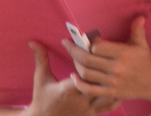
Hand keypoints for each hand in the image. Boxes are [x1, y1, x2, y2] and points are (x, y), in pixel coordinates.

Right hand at [0, 43, 120, 115]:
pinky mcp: (92, 114)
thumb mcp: (40, 78)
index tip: (92, 49)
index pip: (84, 73)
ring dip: (112, 83)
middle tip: (111, 57)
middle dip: (105, 70)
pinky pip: (108, 106)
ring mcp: (87, 109)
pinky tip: (117, 86)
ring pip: (107, 95)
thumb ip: (41, 59)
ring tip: (116, 70)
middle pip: (99, 83)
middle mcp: (80, 100)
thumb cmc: (42, 98)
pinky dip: (115, 97)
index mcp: (68, 89)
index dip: (90, 61)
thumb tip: (33, 42)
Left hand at [65, 17, 150, 102]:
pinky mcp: (110, 92)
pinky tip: (73, 76)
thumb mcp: (141, 44)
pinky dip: (79, 83)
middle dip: (74, 50)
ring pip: (86, 73)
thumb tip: (139, 17)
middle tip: (66, 43)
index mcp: (123, 54)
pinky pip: (90, 89)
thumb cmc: (144, 60)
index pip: (98, 47)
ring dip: (75, 64)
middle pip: (88, 60)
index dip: (90, 42)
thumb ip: (137, 30)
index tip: (86, 38)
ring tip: (72, 56)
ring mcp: (112, 82)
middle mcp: (116, 68)